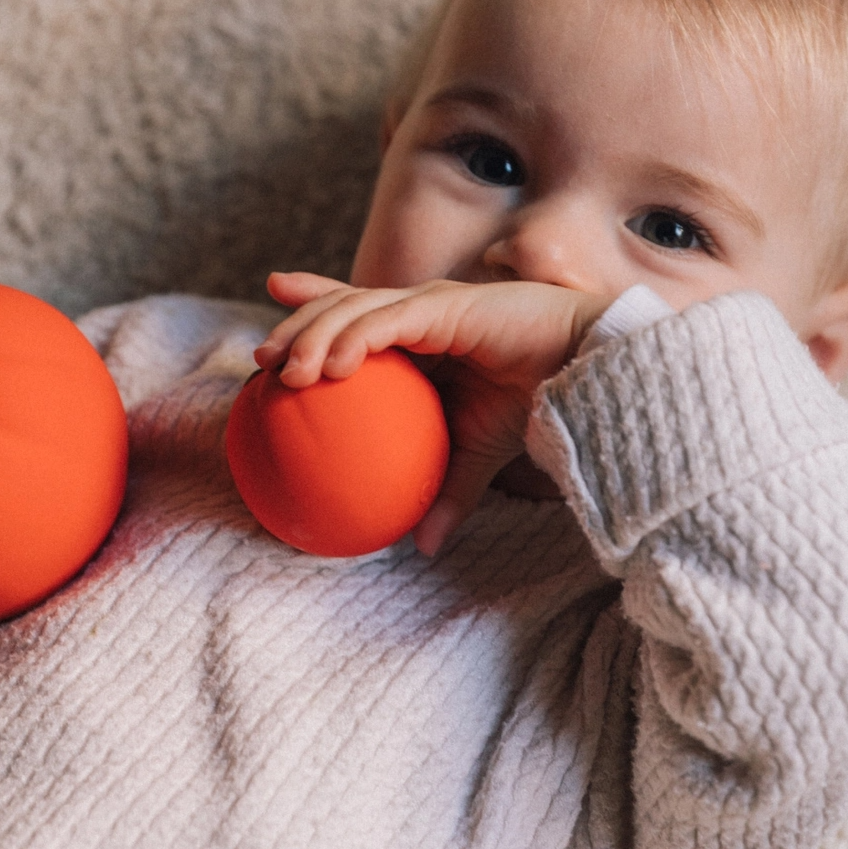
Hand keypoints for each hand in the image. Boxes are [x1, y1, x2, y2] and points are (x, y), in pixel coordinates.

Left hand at [254, 272, 610, 552]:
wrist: (586, 374)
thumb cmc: (533, 401)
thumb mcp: (474, 454)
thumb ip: (446, 492)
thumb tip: (423, 546)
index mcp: (420, 334)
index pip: (354, 315)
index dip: (311, 310)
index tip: (270, 336)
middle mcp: (419, 310)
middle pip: (343, 306)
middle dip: (299, 322)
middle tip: (261, 356)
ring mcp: (432, 302)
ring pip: (355, 308)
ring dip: (313, 334)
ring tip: (281, 370)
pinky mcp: (450, 305)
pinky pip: (389, 320)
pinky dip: (355, 338)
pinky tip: (329, 364)